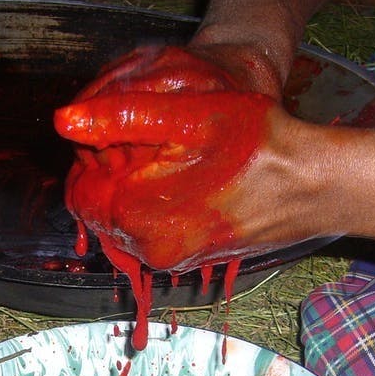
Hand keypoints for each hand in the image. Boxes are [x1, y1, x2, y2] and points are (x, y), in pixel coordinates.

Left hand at [54, 46, 276, 271]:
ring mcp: (170, 259)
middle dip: (114, 174)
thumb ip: (120, 116)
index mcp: (136, 214)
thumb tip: (64, 120)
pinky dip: (158, 206)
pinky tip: (187, 179)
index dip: (94, 155)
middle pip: (103, 205)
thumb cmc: (256, 144)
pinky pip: (153, 230)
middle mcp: (148, 248)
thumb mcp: (187, 115)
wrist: (310, 184)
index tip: (124, 133)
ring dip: (137, 189)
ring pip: (128, 218)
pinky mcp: (188, 260)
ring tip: (175, 157)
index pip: (81, 188)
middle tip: (153, 142)